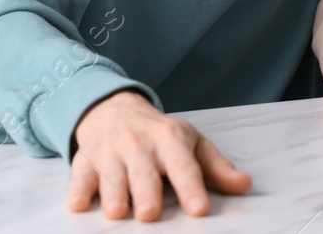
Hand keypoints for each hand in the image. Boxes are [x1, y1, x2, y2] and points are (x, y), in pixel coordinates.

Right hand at [68, 89, 251, 219]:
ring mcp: (110, 153)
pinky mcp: (85, 162)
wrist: (113, 109)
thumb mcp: (191, 143)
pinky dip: (78, 191)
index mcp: (171, 141)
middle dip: (146, 193)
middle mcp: (140, 146)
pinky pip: (80, 177)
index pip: (184, 167)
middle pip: (145, 174)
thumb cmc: (159, 136)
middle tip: (150, 213)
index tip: (199, 210)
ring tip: (117, 212)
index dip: (192, 188)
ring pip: (112, 178)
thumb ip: (216, 167)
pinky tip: (78, 204)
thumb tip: (245, 185)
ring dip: (114, 194)